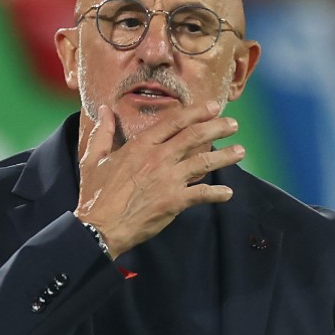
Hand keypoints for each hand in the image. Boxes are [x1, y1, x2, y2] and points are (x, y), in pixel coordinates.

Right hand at [72, 101, 244, 257]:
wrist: (100, 227)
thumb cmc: (95, 194)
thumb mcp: (93, 159)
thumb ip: (103, 133)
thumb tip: (103, 110)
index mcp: (141, 146)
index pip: (174, 122)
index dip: (196, 112)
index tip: (213, 107)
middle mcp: (158, 159)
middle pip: (195, 136)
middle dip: (218, 127)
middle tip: (233, 124)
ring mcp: (168, 180)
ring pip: (204, 162)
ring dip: (225, 156)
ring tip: (240, 151)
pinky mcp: (174, 201)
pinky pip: (201, 194)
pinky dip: (216, 194)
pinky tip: (227, 193)